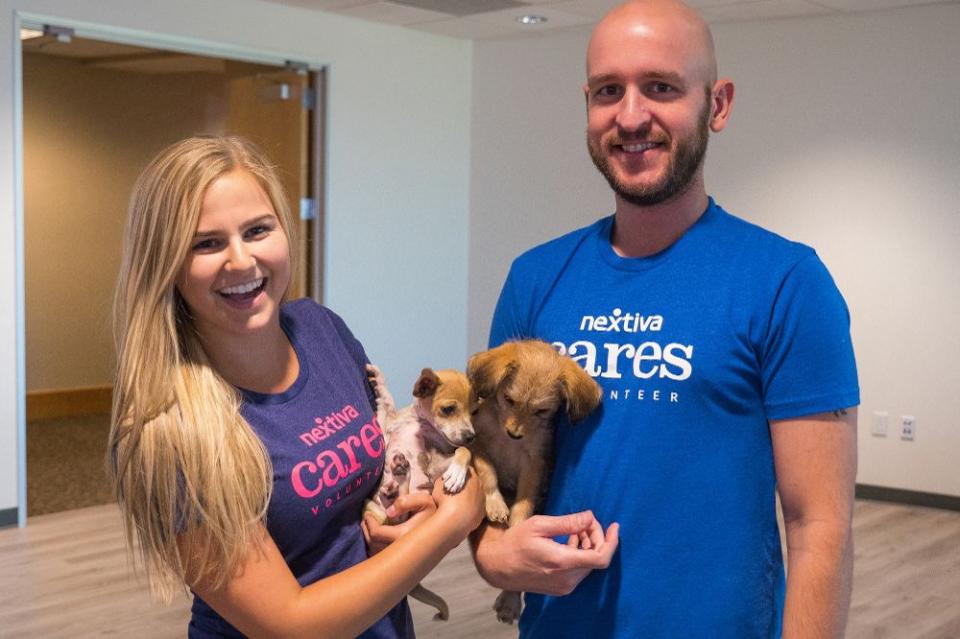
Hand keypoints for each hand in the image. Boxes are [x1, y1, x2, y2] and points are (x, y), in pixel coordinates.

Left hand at [361, 492, 435, 554]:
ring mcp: (402, 556)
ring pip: (376, 553)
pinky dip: (376, 549)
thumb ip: (406, 502)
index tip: (367, 514)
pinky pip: (383, 558)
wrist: (447, 528)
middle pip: (373, 544)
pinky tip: (377, 540)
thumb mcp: (424, 500)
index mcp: (403, 535)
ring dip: (369, 540)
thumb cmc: (434, 512)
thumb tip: (388, 512)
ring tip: (369, 528)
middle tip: (365, 521)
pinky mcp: (404, 559)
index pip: (376, 533)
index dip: (369, 523)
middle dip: (366, 531)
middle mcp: (400, 549)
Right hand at [432, 469, 484, 538]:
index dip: (461, 473)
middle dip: (467, 486)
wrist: (452, 522)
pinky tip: (462, 512)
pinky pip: (477, 509)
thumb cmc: (445, 501)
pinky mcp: (482, 514)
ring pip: (477, 497)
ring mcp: (483, 502)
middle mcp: (481, 489)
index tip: (455, 477)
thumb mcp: (439, 485)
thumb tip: (445, 479)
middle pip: (475, 483)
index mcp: (472, 478)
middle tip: (456, 490)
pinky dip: (471, 509)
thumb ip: (444, 479)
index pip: (468, 471)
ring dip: (470, 498)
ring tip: (458, 503)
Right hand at [473, 511, 618, 594]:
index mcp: (562, 562)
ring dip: (589, 545)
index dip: (611, 541)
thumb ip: (568, 522)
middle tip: (587, 521)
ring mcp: (564, 586)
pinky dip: (580, 554)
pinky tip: (571, 541)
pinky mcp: (560, 588)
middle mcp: (567, 579)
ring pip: (588, 565)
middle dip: (597, 537)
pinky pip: (579, 571)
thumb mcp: (539, 525)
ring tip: (578, 529)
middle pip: (596, 558)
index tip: (615, 526)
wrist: (498, 567)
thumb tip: (590, 516)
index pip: (601, 557)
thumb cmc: (515, 543)